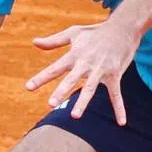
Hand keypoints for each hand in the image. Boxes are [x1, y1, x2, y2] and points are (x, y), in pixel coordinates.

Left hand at [24, 17, 139, 125]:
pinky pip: (116, 94)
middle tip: (50, 104)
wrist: (122, 28)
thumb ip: (53, 41)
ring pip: (91, 88)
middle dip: (61, 91)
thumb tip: (34, 42)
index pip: (55, 68)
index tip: (28, 88)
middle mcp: (86, 64)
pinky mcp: (115, 75)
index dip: (41, 78)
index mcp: (74, 55)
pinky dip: (119, 108)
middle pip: (71, 79)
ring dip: (83, 102)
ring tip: (75, 116)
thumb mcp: (73, 33)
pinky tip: (121, 122)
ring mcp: (101, 70)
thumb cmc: (95, 31)